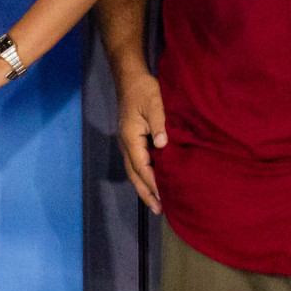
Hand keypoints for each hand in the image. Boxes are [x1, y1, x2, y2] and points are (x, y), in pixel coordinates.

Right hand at [116, 70, 167, 213]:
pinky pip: (137, 163)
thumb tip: (162, 145)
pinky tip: (154, 183)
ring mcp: (128, 143)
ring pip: (134, 171)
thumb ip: (159, 124)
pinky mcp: (132, 140)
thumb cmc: (144, 90)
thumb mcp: (154, 103)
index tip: (164, 196)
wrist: (131, 80)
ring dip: (145, 187)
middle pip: (135, 174)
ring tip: (157, 203)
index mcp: (131, 138)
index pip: (142, 166)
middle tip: (159, 209)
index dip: (152, 182)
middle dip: (146, 192)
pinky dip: (145, 176)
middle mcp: (126, 144)